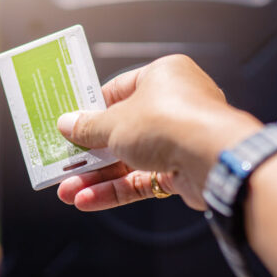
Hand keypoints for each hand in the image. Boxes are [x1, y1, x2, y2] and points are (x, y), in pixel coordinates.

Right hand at [56, 54, 261, 210]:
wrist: (213, 158)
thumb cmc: (166, 122)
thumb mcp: (116, 122)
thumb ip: (89, 127)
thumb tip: (66, 123)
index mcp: (163, 76)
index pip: (120, 90)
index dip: (92, 109)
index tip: (69, 125)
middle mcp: (175, 104)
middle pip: (122, 129)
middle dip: (90, 152)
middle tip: (64, 164)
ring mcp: (179, 139)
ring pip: (130, 159)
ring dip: (98, 176)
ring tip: (67, 191)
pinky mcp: (182, 170)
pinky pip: (142, 178)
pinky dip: (116, 189)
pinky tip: (87, 200)